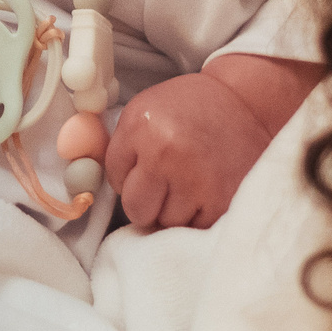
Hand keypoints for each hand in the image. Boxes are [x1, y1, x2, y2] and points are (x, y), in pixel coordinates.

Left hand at [107, 56, 324, 229]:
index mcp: (141, 128)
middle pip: (136, 209)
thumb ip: (117, 147)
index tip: (145, 163)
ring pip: (166, 223)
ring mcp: (197, 180)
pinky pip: (195, 228)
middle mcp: (167, 155)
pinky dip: (197, 216)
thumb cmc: (189, 108)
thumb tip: (85, 188)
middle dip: (146, 200)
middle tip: (165, 181)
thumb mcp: (143, 111)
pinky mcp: (223, 200)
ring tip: (188, 184)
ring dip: (173, 211)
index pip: (114, 178)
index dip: (128, 174)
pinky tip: (204, 193)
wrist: (246, 102)